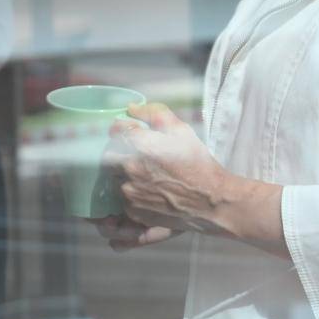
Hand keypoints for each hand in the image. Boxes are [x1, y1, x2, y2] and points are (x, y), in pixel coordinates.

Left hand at [101, 102, 286, 255]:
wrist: (209, 200)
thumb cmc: (197, 162)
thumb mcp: (181, 130)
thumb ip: (155, 113)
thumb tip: (132, 108)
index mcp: (141, 146)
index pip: (116, 130)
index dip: (122, 127)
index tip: (130, 130)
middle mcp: (130, 168)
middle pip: (109, 153)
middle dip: (118, 149)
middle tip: (135, 151)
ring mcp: (129, 191)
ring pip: (113, 175)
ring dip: (122, 170)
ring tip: (143, 171)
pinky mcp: (132, 209)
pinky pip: (122, 194)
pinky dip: (130, 189)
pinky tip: (147, 187)